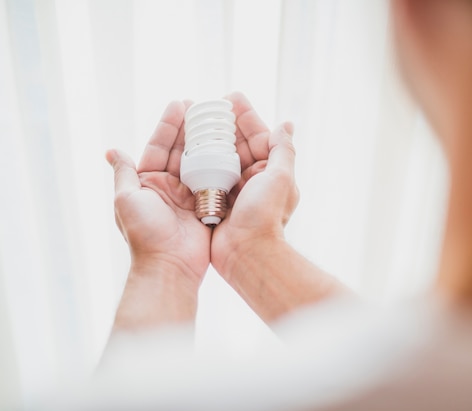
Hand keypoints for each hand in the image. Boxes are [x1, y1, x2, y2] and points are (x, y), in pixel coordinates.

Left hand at [106, 101, 211, 288]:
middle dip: (191, 128)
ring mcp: (190, 196)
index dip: (169, 125)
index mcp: (149, 182)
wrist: (170, 265)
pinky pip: (216, 179)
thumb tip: (111, 150)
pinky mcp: (208, 206)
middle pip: (182, 151)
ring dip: (208, 142)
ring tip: (218, 121)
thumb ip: (124, 173)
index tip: (180, 104)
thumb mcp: (127, 199)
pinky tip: (231, 146)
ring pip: (200, 162)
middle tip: (203, 106)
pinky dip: (223, 163)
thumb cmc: (145, 234)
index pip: (159, 146)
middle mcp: (170, 186)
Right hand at [211, 92, 298, 278]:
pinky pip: (205, 175)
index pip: (258, 136)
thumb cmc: (266, 216)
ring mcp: (233, 190)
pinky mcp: (215, 201)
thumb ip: (283, 150)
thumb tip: (286, 124)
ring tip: (193, 119)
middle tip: (208, 104)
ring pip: (219, 157)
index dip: (245, 116)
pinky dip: (197, 160)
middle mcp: (252, 179)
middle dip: (223, 123)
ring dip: (208, 139)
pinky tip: (185, 146)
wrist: (247, 253)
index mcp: (269, 171)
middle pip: (236, 144)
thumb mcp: (281, 178)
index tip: (231, 97)